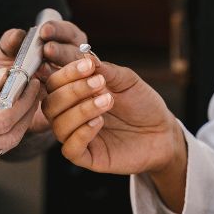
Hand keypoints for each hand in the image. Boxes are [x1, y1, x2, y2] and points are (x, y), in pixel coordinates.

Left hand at [0, 20, 87, 132]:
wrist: (15, 106)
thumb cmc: (15, 74)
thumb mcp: (8, 56)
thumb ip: (9, 43)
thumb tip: (17, 34)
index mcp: (66, 43)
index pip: (68, 32)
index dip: (58, 30)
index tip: (43, 30)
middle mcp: (77, 61)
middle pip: (76, 54)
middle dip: (60, 51)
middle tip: (46, 49)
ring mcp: (80, 82)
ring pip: (79, 74)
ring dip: (62, 71)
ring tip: (41, 70)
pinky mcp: (78, 102)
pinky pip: (78, 97)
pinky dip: (65, 93)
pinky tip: (48, 91)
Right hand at [0, 69, 40, 174]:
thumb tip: (5, 78)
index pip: (2, 120)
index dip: (22, 100)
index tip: (30, 80)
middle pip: (10, 137)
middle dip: (27, 111)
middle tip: (34, 86)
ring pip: (3, 146)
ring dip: (18, 122)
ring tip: (23, 95)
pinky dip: (4, 131)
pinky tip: (6, 109)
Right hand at [43, 54, 185, 169]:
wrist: (163, 130)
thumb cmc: (142, 104)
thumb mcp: (127, 81)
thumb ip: (106, 70)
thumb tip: (86, 56)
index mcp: (75, 94)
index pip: (54, 83)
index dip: (67, 73)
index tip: (89, 66)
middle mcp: (71, 114)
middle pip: (50, 104)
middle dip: (73, 91)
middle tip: (100, 84)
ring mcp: (78, 136)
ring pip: (59, 125)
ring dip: (81, 110)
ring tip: (107, 101)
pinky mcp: (89, 157)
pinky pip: (70, 149)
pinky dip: (81, 134)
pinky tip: (98, 122)